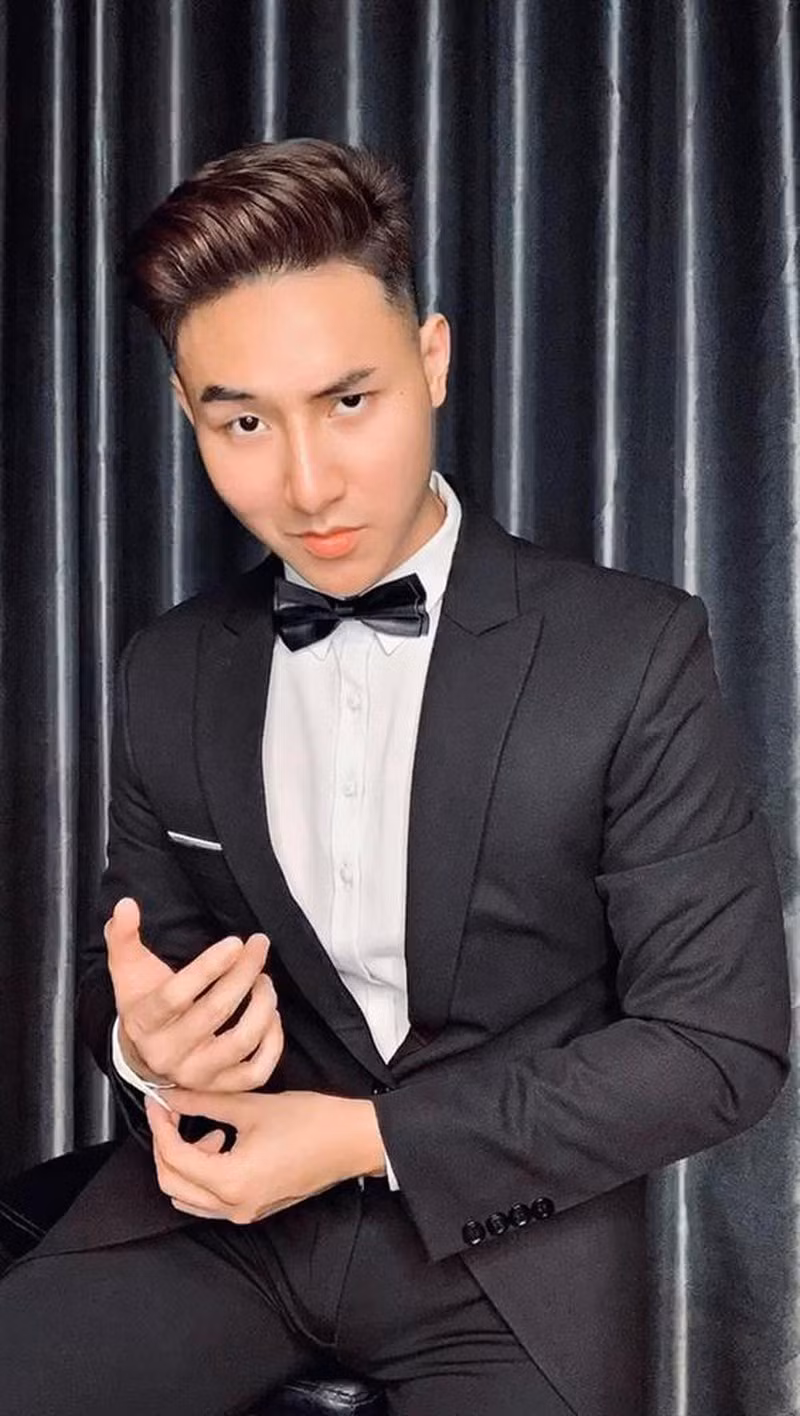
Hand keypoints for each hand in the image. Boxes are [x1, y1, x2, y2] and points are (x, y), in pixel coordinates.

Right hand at [104, 897, 283, 1091]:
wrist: (145, 1053)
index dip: (209, 967)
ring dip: (262, 1006)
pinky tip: (271, 1015)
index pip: (176, 996)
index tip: (235, 943)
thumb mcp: (127, 969)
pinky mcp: (221, 1087)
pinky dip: (273, 1042)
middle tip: (258, 947)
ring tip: (264, 980)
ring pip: (240, 1043)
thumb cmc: (143, 1003)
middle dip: (243, 974)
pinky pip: (257, 1071)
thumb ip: (123, 936)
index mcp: (144, 1022)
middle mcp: (168, 1054)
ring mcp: (196, 1075)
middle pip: (214, 1012)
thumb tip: (125, 905)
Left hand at [145, 1089, 384, 1221]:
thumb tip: (171, 1094)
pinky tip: (221, 1142)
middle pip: (173, 1183)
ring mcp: (245, 1211)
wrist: (353, 1141)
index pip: (174, 1157)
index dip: (159, 1125)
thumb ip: (205, 1100)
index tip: (157, 1100)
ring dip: (184, 1161)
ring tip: (204, 1127)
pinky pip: (210, 1199)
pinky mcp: (254, 1208)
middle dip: (165, 1145)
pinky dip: (204, 1172)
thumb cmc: (312, 1123)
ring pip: (189, 1195)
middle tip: (169, 1112)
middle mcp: (234, 1205)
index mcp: (231, 1181)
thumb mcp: (252, 1106)